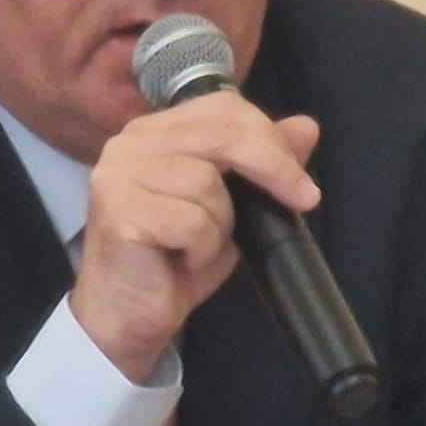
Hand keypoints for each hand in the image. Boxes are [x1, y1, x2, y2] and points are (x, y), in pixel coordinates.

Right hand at [70, 93, 320, 381]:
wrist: (130, 317)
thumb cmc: (176, 261)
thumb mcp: (233, 208)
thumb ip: (263, 164)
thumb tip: (306, 127)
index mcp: (156, 131)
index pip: (223, 108)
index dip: (270, 137)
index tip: (301, 180)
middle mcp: (131, 142)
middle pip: (222, 133)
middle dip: (273, 167)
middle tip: (303, 200)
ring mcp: (119, 173)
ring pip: (207, 183)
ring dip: (221, 225)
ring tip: (199, 247)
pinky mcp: (118, 210)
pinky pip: (191, 221)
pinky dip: (202, 249)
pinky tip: (182, 261)